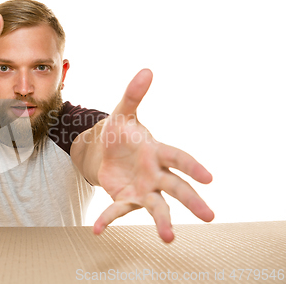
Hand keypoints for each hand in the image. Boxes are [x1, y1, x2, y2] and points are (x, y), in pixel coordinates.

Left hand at [93, 69, 213, 242]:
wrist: (105, 151)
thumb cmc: (121, 132)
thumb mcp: (122, 112)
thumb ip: (133, 95)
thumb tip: (146, 70)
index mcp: (157, 151)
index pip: (178, 157)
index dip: (192, 166)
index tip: (209, 178)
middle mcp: (155, 173)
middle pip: (177, 187)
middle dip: (192, 200)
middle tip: (209, 216)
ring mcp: (143, 189)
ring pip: (156, 206)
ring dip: (162, 221)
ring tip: (169, 238)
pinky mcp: (126, 199)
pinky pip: (118, 210)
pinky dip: (108, 219)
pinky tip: (97, 230)